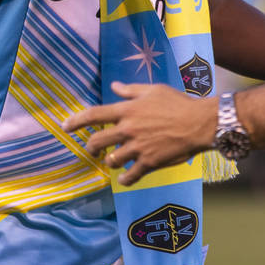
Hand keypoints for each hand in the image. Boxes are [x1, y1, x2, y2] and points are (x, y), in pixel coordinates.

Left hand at [61, 82, 217, 185]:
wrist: (199, 123)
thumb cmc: (178, 102)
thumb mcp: (153, 90)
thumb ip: (130, 90)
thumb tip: (113, 86)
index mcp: (127, 110)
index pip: (94, 115)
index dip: (76, 121)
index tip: (65, 126)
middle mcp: (128, 130)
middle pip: (97, 142)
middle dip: (91, 147)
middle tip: (92, 150)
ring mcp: (137, 148)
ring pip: (112, 160)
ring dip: (110, 161)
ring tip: (114, 160)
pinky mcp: (149, 163)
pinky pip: (130, 176)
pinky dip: (125, 179)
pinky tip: (125, 179)